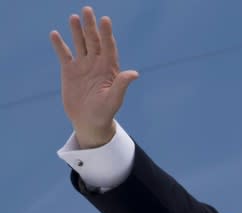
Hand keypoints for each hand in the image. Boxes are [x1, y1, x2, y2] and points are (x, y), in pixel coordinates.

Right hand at [50, 6, 138, 147]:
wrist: (89, 122)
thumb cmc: (105, 112)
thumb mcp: (114, 99)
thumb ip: (122, 85)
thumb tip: (134, 73)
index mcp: (109, 69)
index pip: (108, 47)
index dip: (107, 34)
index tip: (105, 20)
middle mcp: (96, 64)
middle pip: (93, 41)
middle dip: (91, 26)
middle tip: (87, 10)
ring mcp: (83, 66)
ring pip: (79, 44)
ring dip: (77, 31)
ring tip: (74, 18)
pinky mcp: (69, 71)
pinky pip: (64, 55)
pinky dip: (59, 45)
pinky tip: (55, 34)